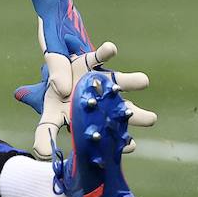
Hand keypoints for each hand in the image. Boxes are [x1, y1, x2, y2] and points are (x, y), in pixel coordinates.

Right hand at [15, 41, 156, 158]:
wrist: (54, 69)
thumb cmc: (53, 96)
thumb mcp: (47, 112)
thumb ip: (46, 126)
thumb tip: (60, 104)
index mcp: (81, 118)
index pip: (97, 133)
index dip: (110, 143)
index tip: (130, 147)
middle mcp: (94, 101)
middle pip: (118, 110)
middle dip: (137, 116)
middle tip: (151, 119)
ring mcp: (96, 81)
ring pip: (118, 82)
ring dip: (132, 81)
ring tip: (143, 81)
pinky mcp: (92, 61)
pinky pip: (99, 57)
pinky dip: (105, 52)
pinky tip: (111, 49)